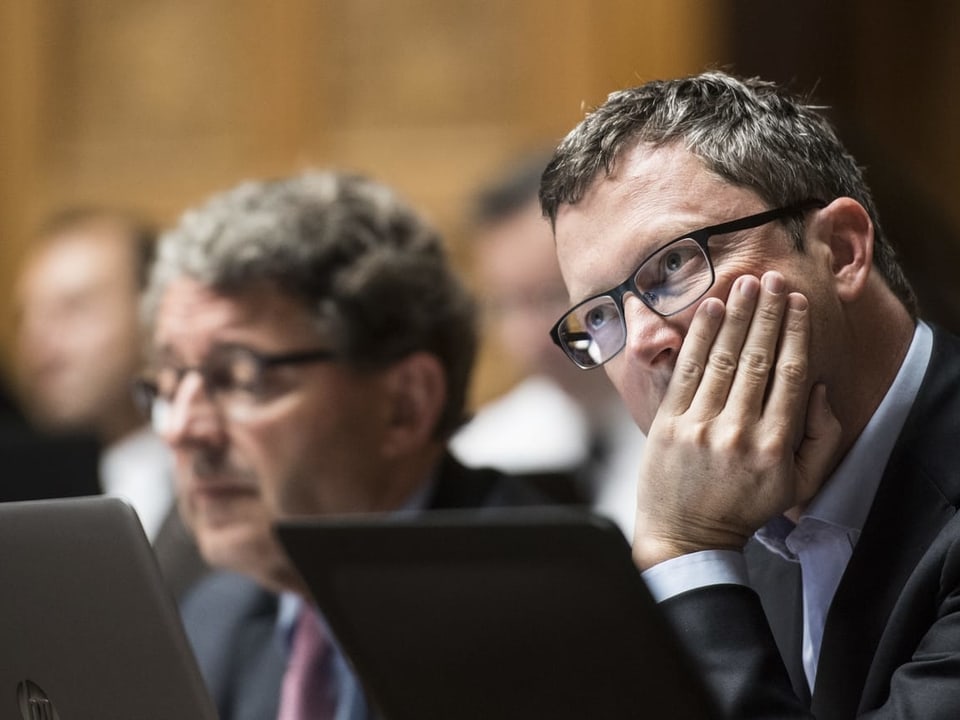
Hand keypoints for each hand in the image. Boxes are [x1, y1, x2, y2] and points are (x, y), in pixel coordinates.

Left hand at [632, 272, 841, 568]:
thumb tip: (816, 388)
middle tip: (773, 279)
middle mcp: (738, 432)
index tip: (798, 302)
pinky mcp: (669, 424)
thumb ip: (820, 439)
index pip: (788, 375)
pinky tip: (710, 310)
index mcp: (774, 445)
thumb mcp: (798, 485)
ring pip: (723, 360)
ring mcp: (700, 426)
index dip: (794, 333)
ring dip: (736, 317)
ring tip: (746, 285)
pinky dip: (699, 338)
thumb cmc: (744, 507)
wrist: (686, 535)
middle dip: (767, 314)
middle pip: (757, 359)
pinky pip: (687, 372)